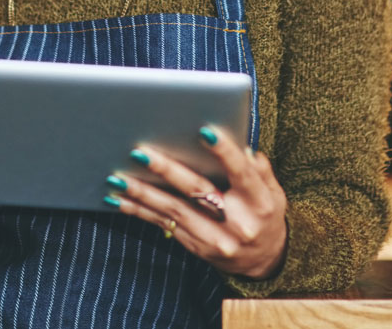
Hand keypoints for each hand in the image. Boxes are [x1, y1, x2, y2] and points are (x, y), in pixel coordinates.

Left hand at [105, 126, 287, 279]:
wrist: (264, 261)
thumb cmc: (265, 214)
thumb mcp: (274, 191)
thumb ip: (260, 169)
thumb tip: (243, 147)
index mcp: (259, 202)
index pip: (241, 172)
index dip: (224, 152)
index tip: (204, 131)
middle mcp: (237, 223)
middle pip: (198, 191)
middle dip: (167, 171)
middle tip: (140, 153)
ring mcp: (214, 238)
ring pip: (174, 211)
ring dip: (142, 193)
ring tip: (117, 177)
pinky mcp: (195, 247)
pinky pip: (164, 225)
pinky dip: (139, 211)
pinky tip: (119, 199)